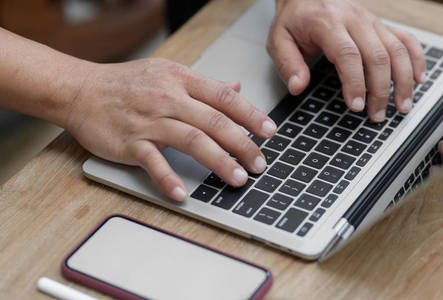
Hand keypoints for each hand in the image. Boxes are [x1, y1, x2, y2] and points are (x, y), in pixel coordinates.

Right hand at [66, 58, 276, 200]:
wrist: (79, 89)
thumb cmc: (126, 84)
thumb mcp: (167, 74)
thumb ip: (203, 85)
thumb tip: (235, 86)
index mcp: (181, 80)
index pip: (224, 97)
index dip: (250, 115)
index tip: (269, 131)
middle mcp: (168, 99)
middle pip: (214, 122)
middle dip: (242, 144)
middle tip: (259, 164)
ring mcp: (149, 120)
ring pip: (191, 140)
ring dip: (217, 161)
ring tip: (236, 179)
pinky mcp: (129, 142)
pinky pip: (152, 161)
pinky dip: (167, 178)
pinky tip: (181, 193)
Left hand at [267, 0, 425, 121]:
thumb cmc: (294, 20)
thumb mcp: (279, 40)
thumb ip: (287, 64)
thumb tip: (298, 86)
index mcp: (327, 22)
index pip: (348, 55)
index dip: (356, 83)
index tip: (356, 106)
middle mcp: (354, 19)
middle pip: (378, 56)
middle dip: (381, 90)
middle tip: (377, 115)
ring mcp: (371, 21)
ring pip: (396, 49)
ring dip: (403, 80)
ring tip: (402, 106)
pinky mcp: (381, 25)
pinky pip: (406, 39)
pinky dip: (416, 59)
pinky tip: (419, 78)